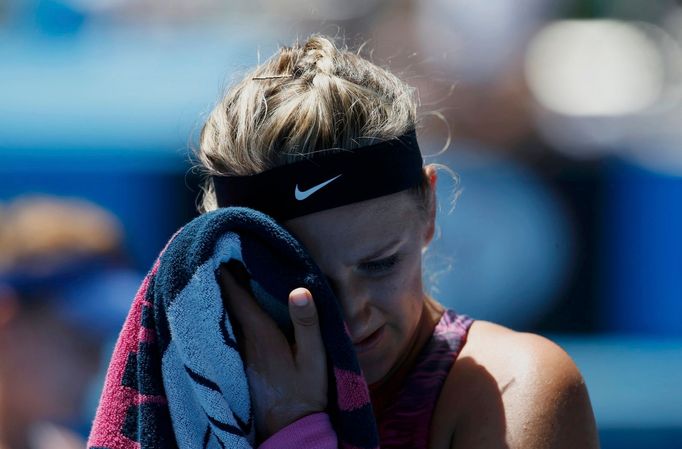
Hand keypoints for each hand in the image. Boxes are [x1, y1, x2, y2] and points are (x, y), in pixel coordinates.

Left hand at [218, 264, 327, 441]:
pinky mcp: (239, 366)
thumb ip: (307, 323)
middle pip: (227, 304)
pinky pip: (228, 332)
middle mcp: (243, 342)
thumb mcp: (314, 357)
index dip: (228, 273)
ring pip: (225, 318)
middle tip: (217, 255)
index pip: (238, 297)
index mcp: (261, 335)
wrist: (290, 429)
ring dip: (223, 297)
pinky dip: (226, 316)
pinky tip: (228, 312)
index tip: (219, 250)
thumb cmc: (306, 392)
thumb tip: (300, 289)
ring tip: (220, 275)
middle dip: (222, 280)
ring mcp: (239, 355)